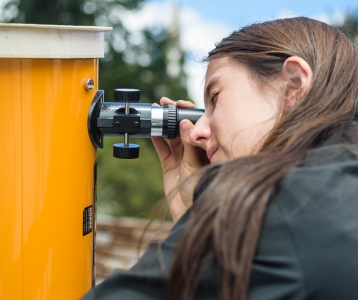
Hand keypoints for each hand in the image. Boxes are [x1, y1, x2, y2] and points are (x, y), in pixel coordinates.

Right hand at [151, 97, 208, 221]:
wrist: (189, 210)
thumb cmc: (201, 188)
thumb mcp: (196, 163)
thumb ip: (189, 143)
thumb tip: (184, 123)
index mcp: (205, 146)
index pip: (198, 124)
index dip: (189, 112)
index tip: (180, 103)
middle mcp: (194, 149)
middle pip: (182, 126)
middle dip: (174, 114)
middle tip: (165, 103)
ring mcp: (181, 156)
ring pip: (171, 135)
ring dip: (163, 123)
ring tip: (156, 111)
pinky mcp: (169, 165)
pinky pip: (161, 148)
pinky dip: (156, 138)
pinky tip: (151, 129)